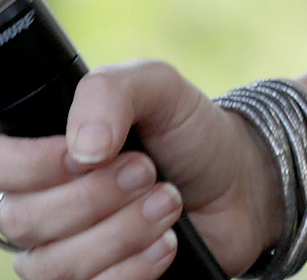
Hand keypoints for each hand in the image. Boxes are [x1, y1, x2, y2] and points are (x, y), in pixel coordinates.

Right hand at [0, 65, 277, 279]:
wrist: (240, 181)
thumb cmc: (188, 132)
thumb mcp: (159, 87)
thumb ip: (111, 92)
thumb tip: (82, 148)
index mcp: (41, 157)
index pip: (0, 168)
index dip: (37, 165)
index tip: (96, 153)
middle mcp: (39, 209)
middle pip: (24, 221)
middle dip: (98, 195)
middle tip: (148, 171)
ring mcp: (62, 254)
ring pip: (57, 264)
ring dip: (125, 230)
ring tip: (169, 201)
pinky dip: (134, 268)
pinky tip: (165, 243)